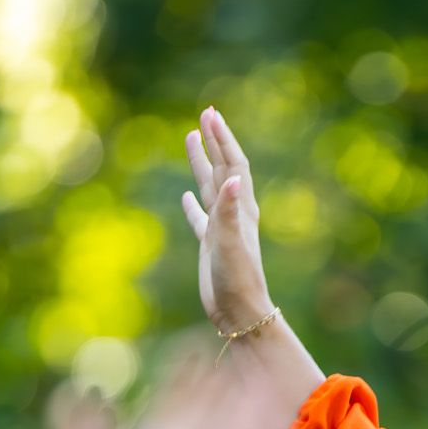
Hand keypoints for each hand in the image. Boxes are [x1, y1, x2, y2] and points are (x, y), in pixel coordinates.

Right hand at [181, 108, 276, 338]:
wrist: (240, 314)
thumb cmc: (238, 280)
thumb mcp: (230, 243)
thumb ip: (227, 211)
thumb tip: (228, 178)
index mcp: (241, 208)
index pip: (233, 164)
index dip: (222, 139)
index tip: (210, 114)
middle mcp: (233, 214)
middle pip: (223, 167)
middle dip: (215, 141)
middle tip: (205, 114)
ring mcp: (222, 228)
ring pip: (209, 186)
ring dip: (202, 162)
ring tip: (192, 139)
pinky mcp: (211, 245)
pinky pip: (200, 218)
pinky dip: (192, 204)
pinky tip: (186, 196)